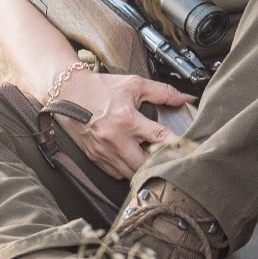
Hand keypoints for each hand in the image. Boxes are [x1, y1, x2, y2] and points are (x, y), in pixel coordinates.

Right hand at [55, 71, 194, 178]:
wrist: (68, 92)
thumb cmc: (101, 88)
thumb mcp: (134, 84)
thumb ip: (162, 92)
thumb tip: (185, 98)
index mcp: (127, 119)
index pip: (160, 138)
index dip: (177, 145)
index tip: (189, 150)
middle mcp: (115, 139)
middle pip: (146, 164)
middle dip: (159, 163)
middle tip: (169, 158)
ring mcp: (104, 151)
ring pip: (131, 173)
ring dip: (144, 168)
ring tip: (152, 159)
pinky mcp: (95, 158)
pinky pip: (116, 174)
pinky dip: (127, 170)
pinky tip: (133, 160)